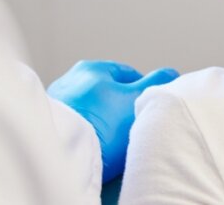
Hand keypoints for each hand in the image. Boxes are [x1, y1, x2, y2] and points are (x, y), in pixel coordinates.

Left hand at [47, 60, 178, 182]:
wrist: (63, 155)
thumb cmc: (99, 124)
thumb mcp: (136, 99)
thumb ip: (155, 82)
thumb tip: (170, 72)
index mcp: (92, 68)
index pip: (128, 74)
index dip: (143, 91)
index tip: (149, 108)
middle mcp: (71, 80)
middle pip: (108, 93)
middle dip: (121, 107)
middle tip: (132, 126)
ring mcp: (59, 103)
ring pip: (92, 109)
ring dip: (103, 121)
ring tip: (112, 139)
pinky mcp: (52, 124)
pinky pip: (79, 125)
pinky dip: (88, 132)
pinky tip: (95, 144)